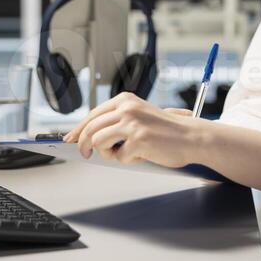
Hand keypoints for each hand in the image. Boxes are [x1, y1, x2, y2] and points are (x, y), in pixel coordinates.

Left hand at [62, 93, 201, 167]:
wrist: (191, 136)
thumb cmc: (165, 130)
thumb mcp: (139, 116)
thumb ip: (117, 120)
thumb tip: (89, 135)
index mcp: (125, 100)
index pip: (92, 115)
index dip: (78, 129)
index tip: (69, 140)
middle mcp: (126, 108)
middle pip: (91, 129)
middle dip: (84, 145)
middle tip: (86, 155)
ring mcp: (131, 123)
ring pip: (99, 142)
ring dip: (108, 153)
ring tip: (124, 153)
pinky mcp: (138, 139)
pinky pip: (119, 157)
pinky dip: (129, 160)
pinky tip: (143, 154)